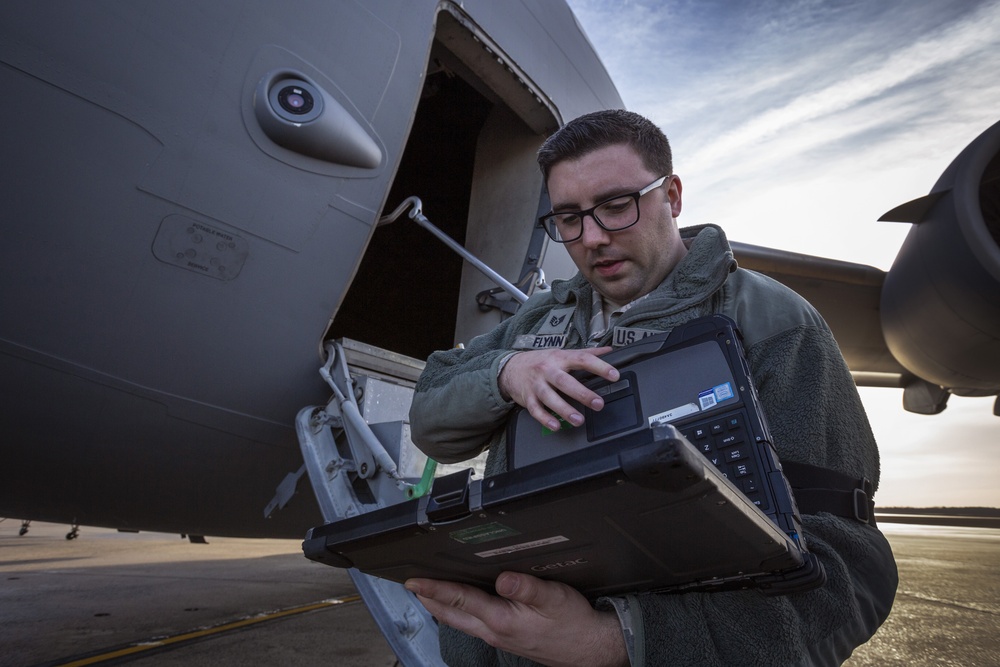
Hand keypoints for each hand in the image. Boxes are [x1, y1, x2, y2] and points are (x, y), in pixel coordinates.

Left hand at [405, 572, 627, 666]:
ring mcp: (498, 637)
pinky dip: (459, 612)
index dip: (434, 588)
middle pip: (451, 614)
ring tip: (427, 592)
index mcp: (501, 620)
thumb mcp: (554, 599)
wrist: (590, 648)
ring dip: (441, 606)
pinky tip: (461, 605)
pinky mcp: (506, 638)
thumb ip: (526, 587)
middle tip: (410, 583)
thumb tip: (502, 579)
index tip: (413, 580)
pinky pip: (473, 624)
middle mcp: (494, 631)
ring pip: (460, 621)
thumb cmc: (573, 624)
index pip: (459, 600)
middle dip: (429, 598)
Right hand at [499, 347, 618, 430]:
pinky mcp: (528, 398)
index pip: (582, 359)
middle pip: (565, 381)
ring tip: (579, 420)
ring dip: (564, 409)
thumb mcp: (562, 353)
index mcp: (560, 358)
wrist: (510, 368)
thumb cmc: (540, 361)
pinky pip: (536, 410)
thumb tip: (609, 350)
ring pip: (550, 397)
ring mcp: (536, 384)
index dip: (599, 366)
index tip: (614, 375)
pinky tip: (556, 426)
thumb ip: (586, 353)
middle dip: (582, 393)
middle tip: (598, 403)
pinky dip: (545, 419)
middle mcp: (547, 370)